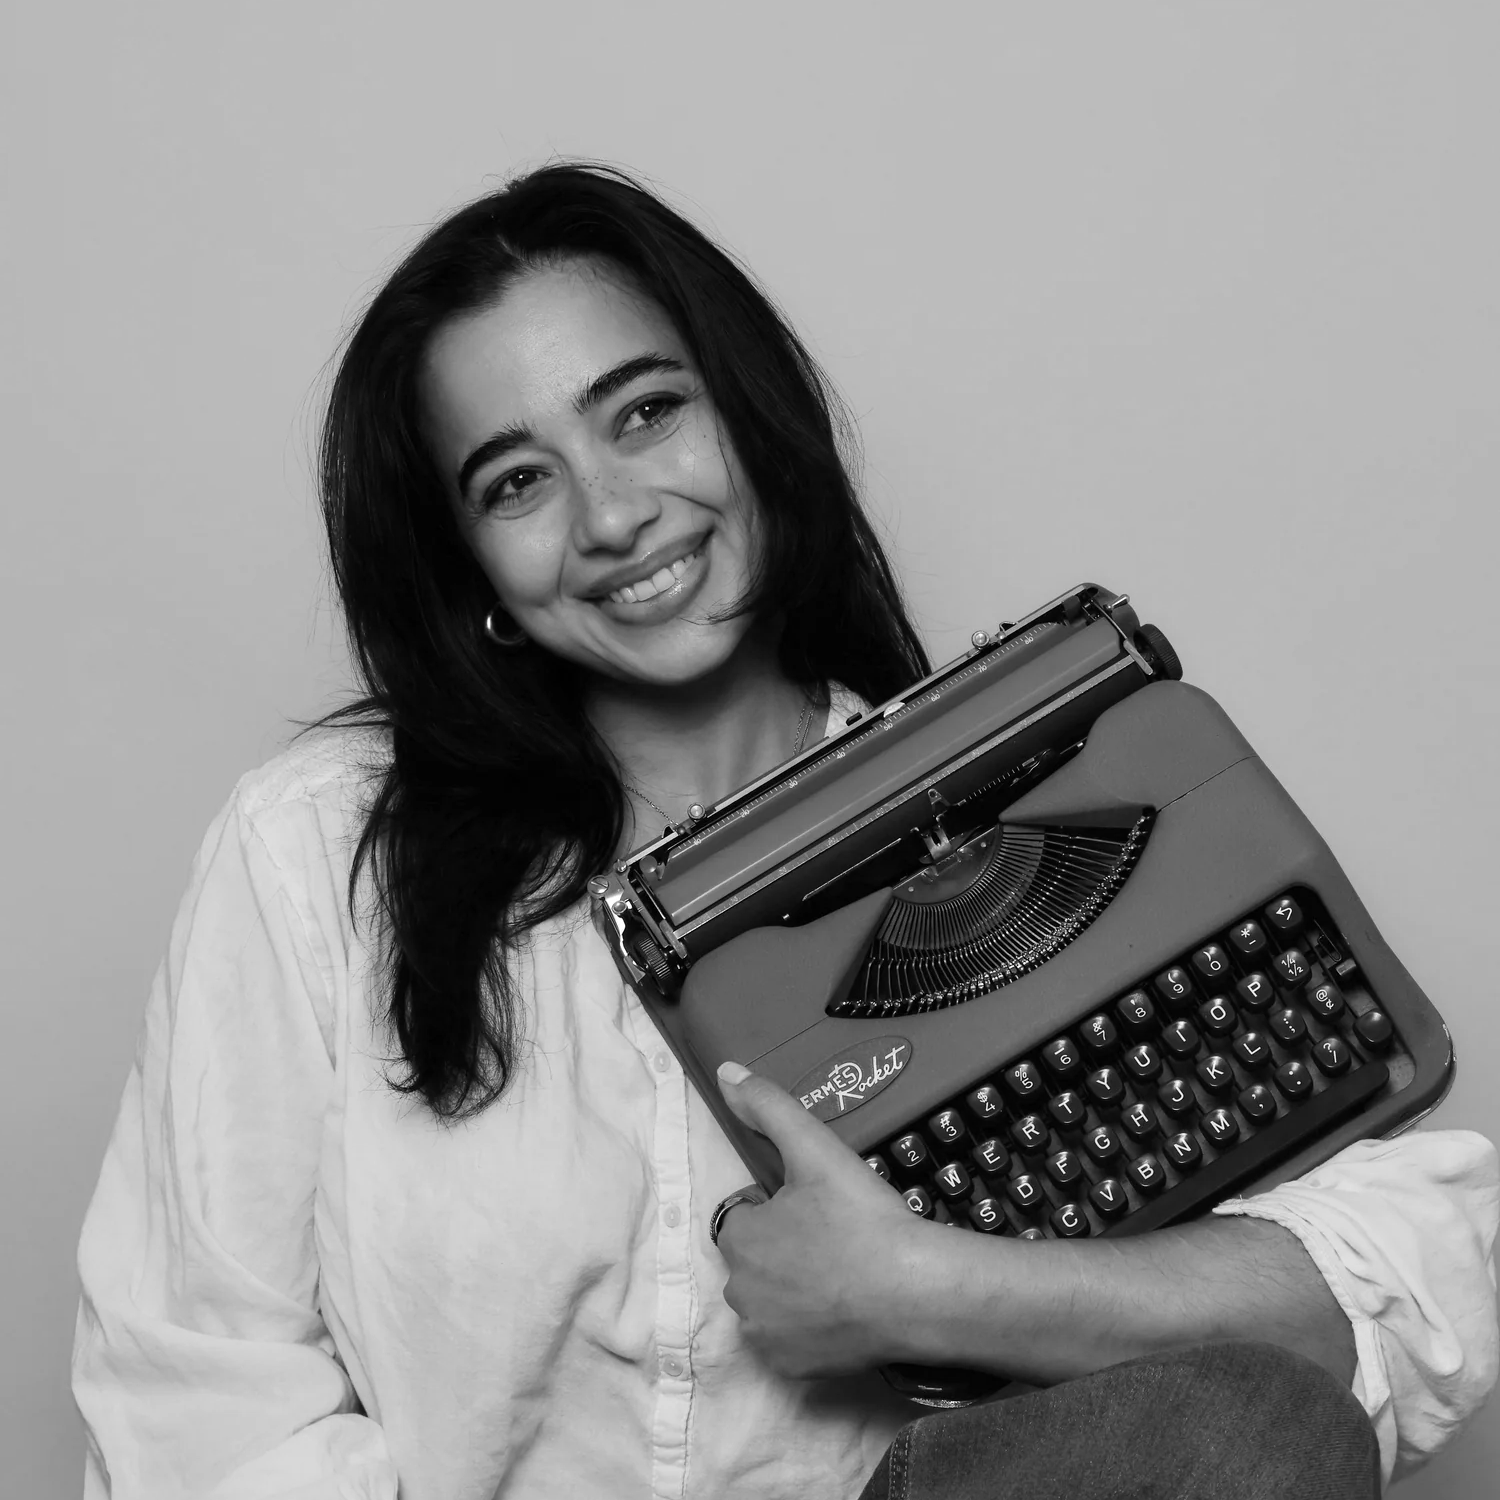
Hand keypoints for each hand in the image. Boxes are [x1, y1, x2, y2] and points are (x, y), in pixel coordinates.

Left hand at [712, 1060, 938, 1376]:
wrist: (915, 1293)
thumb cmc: (862, 1217)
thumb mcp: (815, 1148)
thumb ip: (768, 1107)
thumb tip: (725, 1071)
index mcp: (739, 1240)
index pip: (745, 1219)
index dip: (779, 1211)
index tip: (818, 1209)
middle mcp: (739, 1293)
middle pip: (756, 1262)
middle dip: (784, 1251)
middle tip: (836, 1240)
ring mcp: (765, 1338)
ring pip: (771, 1302)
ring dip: (794, 1290)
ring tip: (844, 1275)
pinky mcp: (792, 1371)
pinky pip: (790, 1343)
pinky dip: (809, 1330)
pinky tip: (844, 1311)